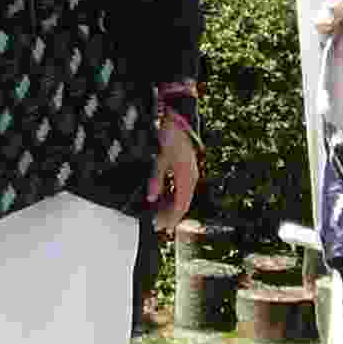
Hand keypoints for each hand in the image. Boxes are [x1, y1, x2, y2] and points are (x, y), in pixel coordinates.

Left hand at [147, 113, 198, 232]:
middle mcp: (191, 176)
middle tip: (156, 223)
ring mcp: (190, 171)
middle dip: (169, 215)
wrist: (176, 117)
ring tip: (156, 212)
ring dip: (170, 205)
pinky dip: (172, 195)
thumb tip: (151, 197)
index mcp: (186, 177)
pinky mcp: (186, 167)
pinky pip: (181, 187)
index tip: (159, 226)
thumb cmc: (169, 134)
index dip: (170, 218)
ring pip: (182, 196)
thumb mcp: (158, 158)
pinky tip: (161, 196)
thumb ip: (156, 179)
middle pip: (182, 203)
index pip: (181, 206)